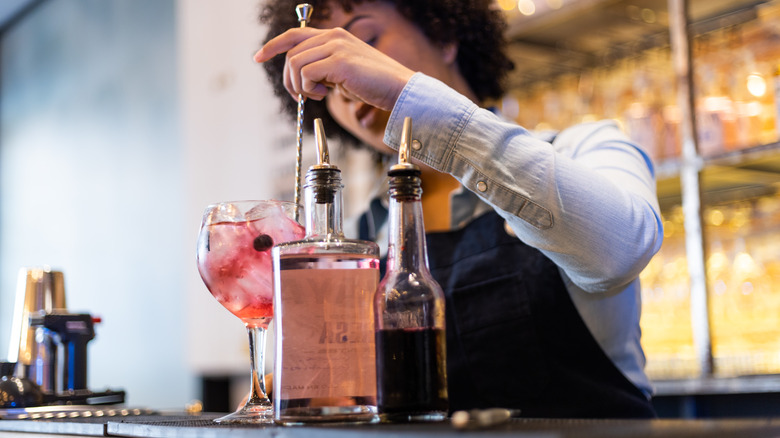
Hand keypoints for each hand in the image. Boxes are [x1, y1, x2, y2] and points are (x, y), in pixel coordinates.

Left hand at [254, 27, 413, 111]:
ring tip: (317, 95)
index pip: (294, 34)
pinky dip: (309, 88)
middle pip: (291, 52)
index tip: (258, 57)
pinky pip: (307, 74)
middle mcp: (333, 36)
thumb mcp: (343, 73)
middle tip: (302, 95)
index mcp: (334, 36)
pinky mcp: (339, 61)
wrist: (398, 89)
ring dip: (299, 85)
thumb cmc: (374, 85)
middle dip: (289, 78)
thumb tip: (302, 79)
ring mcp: (336, 47)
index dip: (273, 45)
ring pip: (295, 63)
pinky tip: (325, 94)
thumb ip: (323, 69)